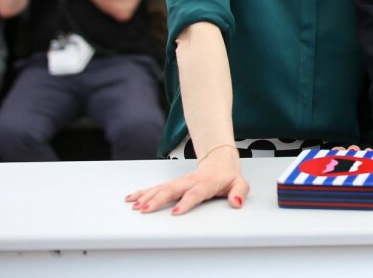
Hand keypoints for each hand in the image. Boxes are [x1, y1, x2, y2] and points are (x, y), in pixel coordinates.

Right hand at [127, 146, 247, 214]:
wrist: (220, 160)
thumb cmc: (228, 175)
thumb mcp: (240, 183)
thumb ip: (240, 192)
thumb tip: (237, 202)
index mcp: (206, 183)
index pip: (195, 193)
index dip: (186, 202)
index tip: (176, 212)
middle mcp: (190, 181)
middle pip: (172, 190)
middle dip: (158, 200)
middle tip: (146, 210)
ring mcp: (180, 181)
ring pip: (162, 188)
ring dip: (147, 197)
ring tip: (135, 206)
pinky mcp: (173, 182)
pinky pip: (157, 187)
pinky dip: (144, 192)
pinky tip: (132, 197)